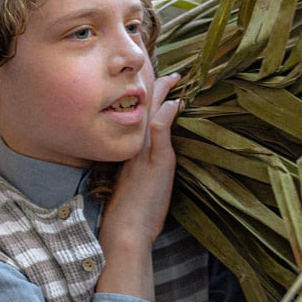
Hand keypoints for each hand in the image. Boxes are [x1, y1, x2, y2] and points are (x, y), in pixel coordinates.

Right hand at [95, 72, 181, 300]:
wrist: (126, 231)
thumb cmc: (132, 214)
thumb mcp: (138, 186)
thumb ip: (144, 166)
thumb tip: (153, 153)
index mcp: (128, 150)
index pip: (137, 117)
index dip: (145, 99)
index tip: (156, 83)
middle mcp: (133, 147)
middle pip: (141, 108)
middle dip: (152, 86)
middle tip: (164, 70)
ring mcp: (142, 152)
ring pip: (148, 113)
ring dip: (160, 92)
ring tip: (172, 76)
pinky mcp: (153, 160)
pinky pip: (158, 129)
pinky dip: (166, 112)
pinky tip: (175, 100)